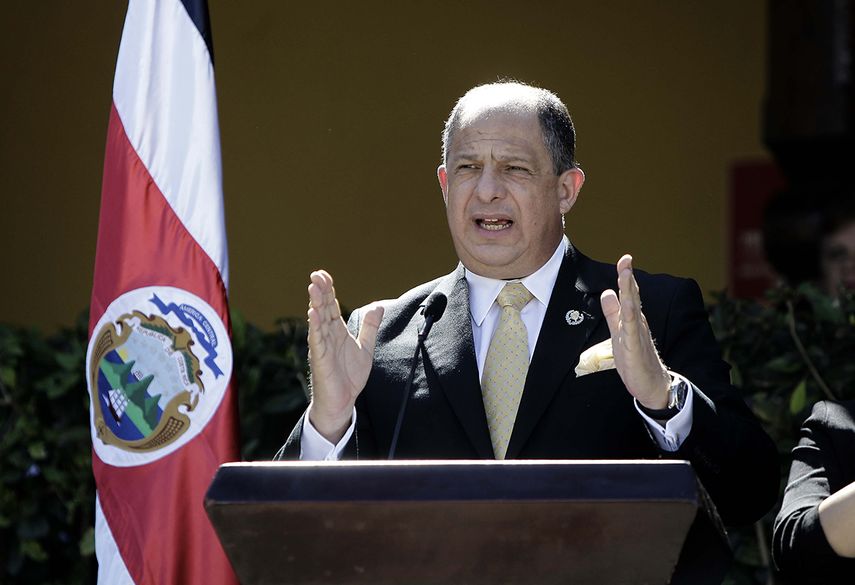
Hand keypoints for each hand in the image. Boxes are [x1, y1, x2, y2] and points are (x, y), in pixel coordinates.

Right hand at [306, 270, 383, 442]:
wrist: (343, 402)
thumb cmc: (349, 376)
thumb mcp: (365, 348)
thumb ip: (370, 327)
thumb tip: (378, 306)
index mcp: (337, 331)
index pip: (331, 305)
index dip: (328, 290)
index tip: (324, 275)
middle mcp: (327, 335)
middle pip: (323, 308)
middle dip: (320, 291)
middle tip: (316, 274)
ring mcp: (322, 346)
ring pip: (318, 321)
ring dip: (315, 304)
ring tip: (313, 287)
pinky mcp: (320, 359)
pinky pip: (317, 340)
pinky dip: (315, 327)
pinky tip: (313, 314)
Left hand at [600, 255, 670, 408]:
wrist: (652, 385)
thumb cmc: (635, 359)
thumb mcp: (618, 332)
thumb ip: (613, 313)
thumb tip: (607, 292)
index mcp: (633, 318)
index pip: (629, 294)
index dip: (625, 276)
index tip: (624, 259)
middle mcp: (637, 323)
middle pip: (632, 296)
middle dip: (628, 277)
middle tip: (626, 259)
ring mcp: (637, 334)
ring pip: (632, 309)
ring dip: (629, 291)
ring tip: (626, 274)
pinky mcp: (635, 348)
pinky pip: (632, 331)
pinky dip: (629, 317)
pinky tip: (627, 306)